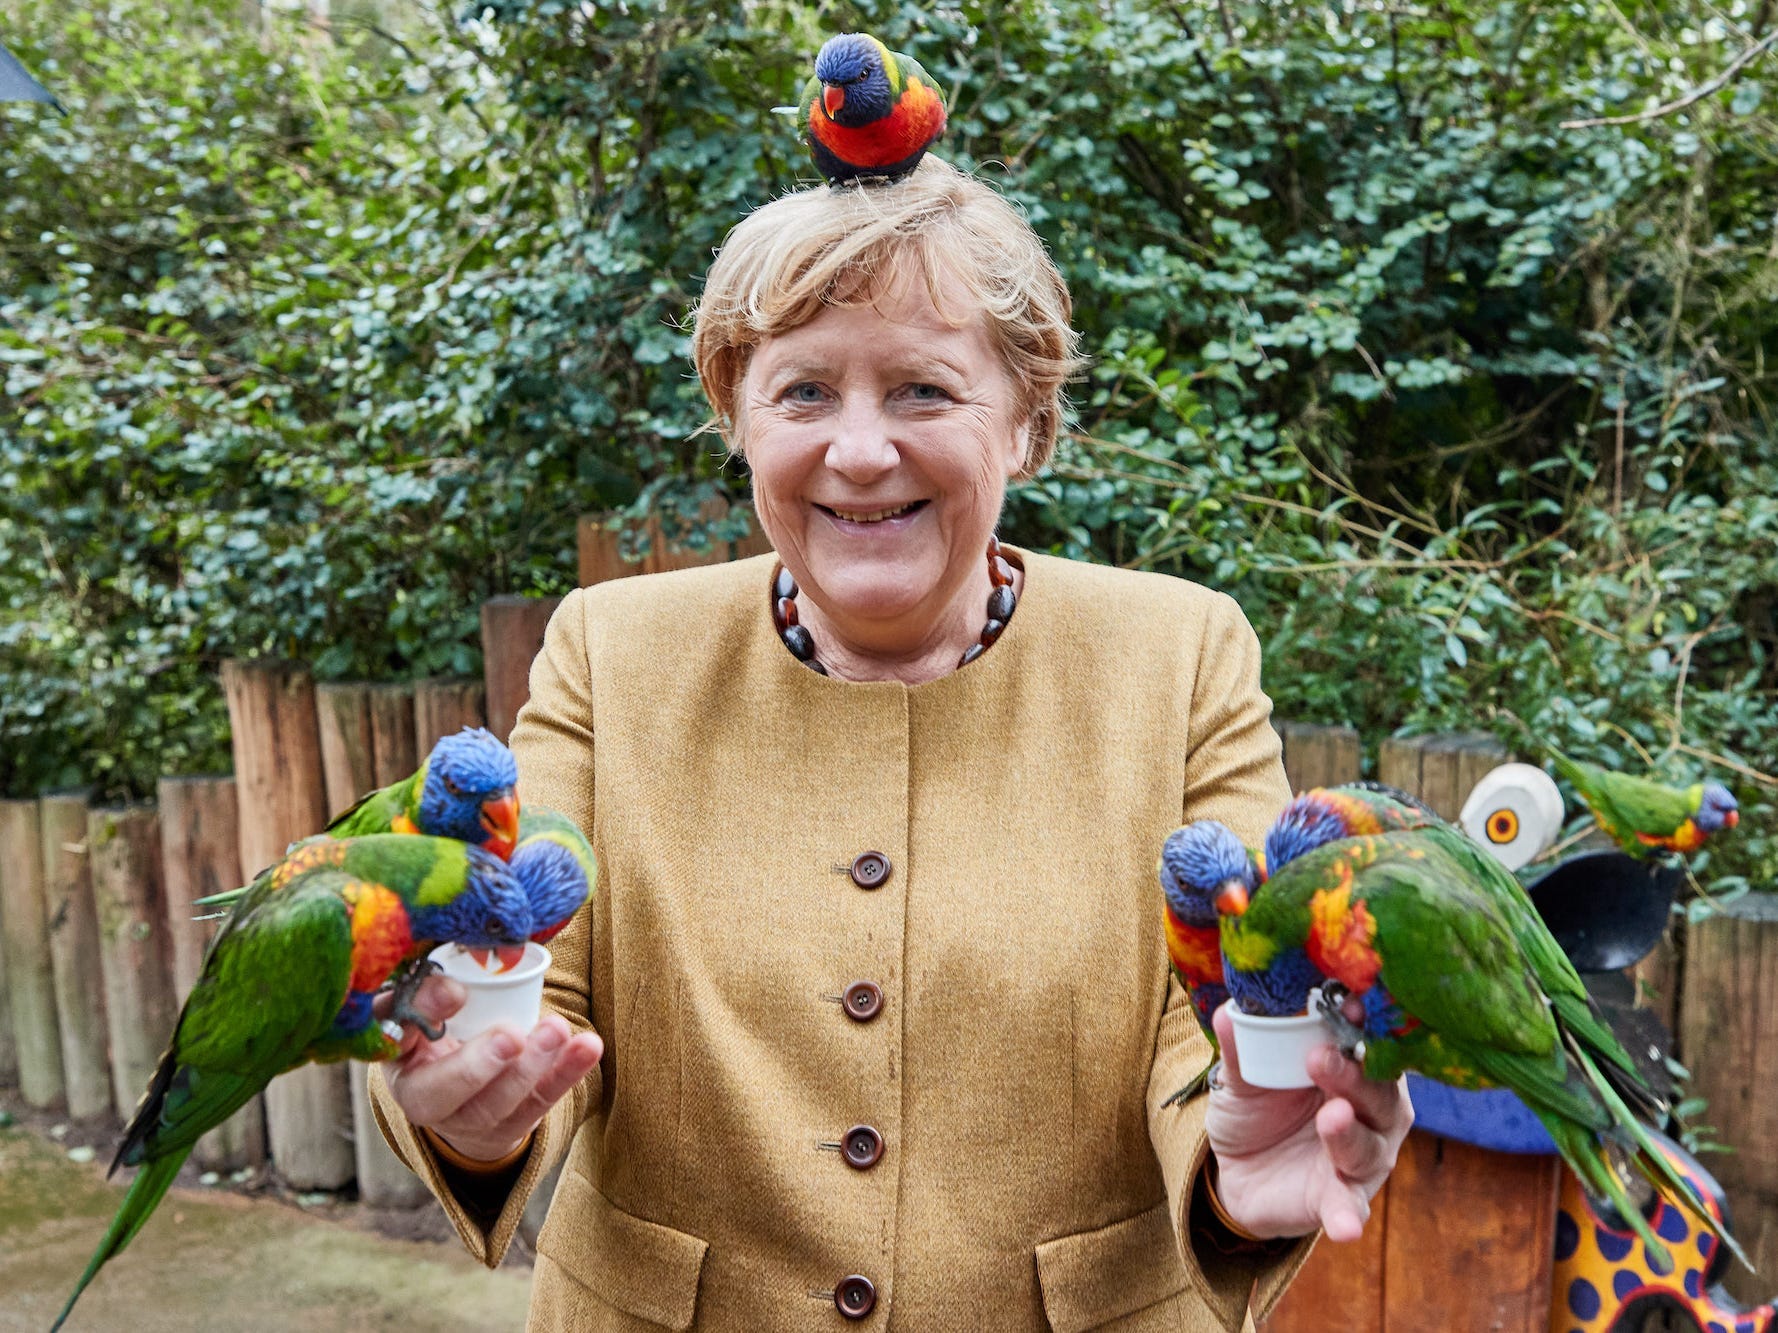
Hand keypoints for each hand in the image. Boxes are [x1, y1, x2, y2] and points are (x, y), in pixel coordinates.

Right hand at [374, 975, 603, 1162]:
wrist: (463, 1092)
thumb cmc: (439, 1035)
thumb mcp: (422, 1012)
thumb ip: (425, 993)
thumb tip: (451, 986)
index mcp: (398, 1064)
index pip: (397, 1043)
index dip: (423, 1017)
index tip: (455, 990)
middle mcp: (428, 1102)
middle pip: (444, 1094)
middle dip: (478, 1066)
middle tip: (511, 1035)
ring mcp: (472, 1121)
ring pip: (498, 1104)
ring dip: (532, 1066)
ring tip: (557, 1030)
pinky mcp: (514, 1124)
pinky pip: (541, 1101)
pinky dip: (567, 1073)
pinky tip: (588, 1047)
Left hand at [1204, 999, 1412, 1241]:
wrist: (1239, 1169)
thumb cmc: (1258, 1107)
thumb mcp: (1242, 1079)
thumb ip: (1241, 1050)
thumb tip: (1228, 1012)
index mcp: (1354, 1069)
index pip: (1369, 1043)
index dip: (1362, 1025)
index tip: (1347, 1003)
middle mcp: (1372, 1112)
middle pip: (1378, 1092)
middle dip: (1353, 1075)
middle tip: (1321, 1058)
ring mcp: (1363, 1157)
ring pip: (1370, 1146)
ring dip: (1351, 1133)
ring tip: (1332, 1116)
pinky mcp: (1343, 1198)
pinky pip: (1351, 1208)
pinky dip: (1349, 1215)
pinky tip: (1346, 1227)